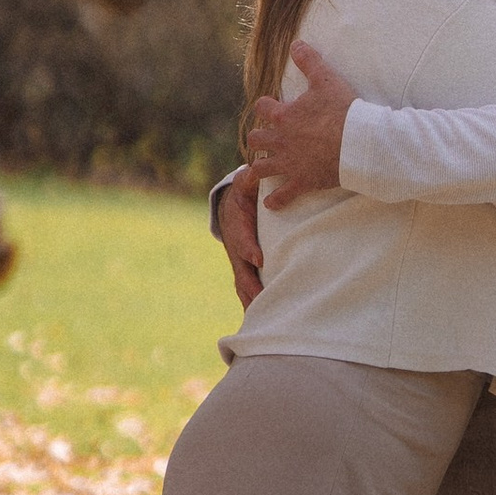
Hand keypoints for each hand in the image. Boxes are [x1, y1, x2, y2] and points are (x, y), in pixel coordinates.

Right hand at [215, 167, 263, 307]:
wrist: (230, 210)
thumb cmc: (244, 195)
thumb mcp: (245, 184)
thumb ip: (249, 179)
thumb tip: (252, 170)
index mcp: (236, 227)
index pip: (241, 239)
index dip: (248, 249)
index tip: (258, 259)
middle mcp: (235, 250)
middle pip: (241, 271)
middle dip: (250, 285)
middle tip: (262, 299)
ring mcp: (239, 264)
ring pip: (243, 286)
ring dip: (251, 302)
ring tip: (263, 320)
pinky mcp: (245, 273)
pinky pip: (247, 292)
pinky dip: (253, 307)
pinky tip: (264, 324)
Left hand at [243, 41, 356, 204]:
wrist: (359, 142)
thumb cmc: (343, 109)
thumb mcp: (326, 79)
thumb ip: (309, 61)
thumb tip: (296, 43)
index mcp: (284, 115)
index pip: (263, 107)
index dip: (266, 106)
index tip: (271, 107)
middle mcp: (280, 140)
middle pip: (256, 138)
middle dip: (258, 138)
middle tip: (263, 139)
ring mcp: (289, 163)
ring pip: (262, 167)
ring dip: (258, 168)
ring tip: (257, 170)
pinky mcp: (301, 182)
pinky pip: (283, 195)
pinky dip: (276, 201)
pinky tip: (271, 203)